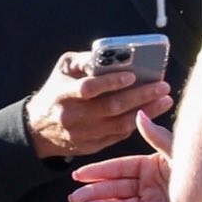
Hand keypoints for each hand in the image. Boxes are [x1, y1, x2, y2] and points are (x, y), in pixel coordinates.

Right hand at [24, 52, 173, 161]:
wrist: (37, 130)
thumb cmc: (55, 93)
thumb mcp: (62, 70)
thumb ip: (84, 60)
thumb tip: (110, 54)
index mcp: (62, 95)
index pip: (88, 89)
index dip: (111, 82)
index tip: (132, 75)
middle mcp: (72, 117)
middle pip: (110, 107)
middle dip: (140, 96)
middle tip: (162, 86)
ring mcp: (82, 135)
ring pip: (119, 124)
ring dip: (145, 112)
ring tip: (164, 100)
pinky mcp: (90, 147)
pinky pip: (117, 136)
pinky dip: (135, 124)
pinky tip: (149, 114)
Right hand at [67, 112, 190, 201]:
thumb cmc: (197, 167)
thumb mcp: (174, 150)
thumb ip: (155, 136)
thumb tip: (139, 116)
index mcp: (149, 167)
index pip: (118, 169)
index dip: (98, 171)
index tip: (79, 174)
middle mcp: (147, 186)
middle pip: (115, 189)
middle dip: (93, 193)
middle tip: (74, 197)